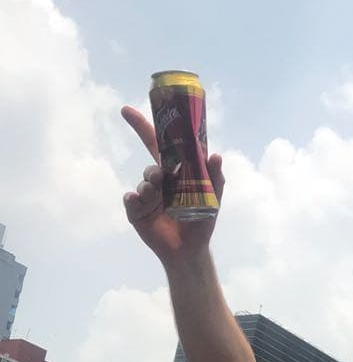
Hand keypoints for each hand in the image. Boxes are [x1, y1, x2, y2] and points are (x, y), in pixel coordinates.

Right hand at [121, 105, 223, 262]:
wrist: (189, 250)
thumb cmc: (202, 222)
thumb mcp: (213, 199)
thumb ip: (215, 177)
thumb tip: (215, 155)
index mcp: (174, 174)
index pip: (158, 146)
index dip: (143, 127)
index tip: (126, 111)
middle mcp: (159, 182)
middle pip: (150, 165)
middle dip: (153, 169)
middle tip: (160, 177)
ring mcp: (146, 196)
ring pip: (144, 182)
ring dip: (150, 187)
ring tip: (159, 198)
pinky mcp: (136, 211)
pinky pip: (131, 200)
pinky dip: (134, 200)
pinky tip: (139, 203)